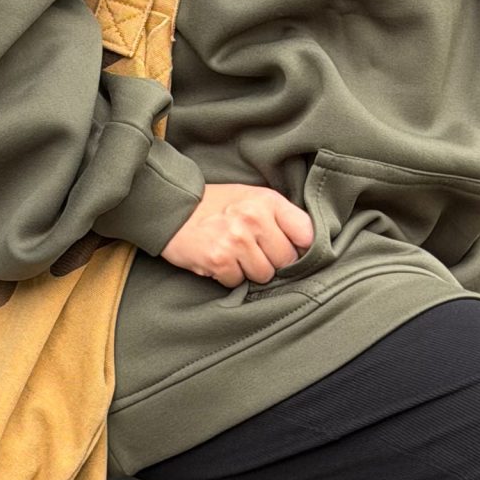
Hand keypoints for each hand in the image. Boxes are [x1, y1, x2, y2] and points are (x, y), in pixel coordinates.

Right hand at [162, 182, 315, 287]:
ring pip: (264, 275)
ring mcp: (236, 239)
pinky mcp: (218, 259)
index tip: (290, 249)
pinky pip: (237, 281)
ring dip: (249, 270)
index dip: (301, 248)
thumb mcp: (251, 198)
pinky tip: (218, 259)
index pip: (307, 234)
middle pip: (287, 260)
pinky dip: (228, 276)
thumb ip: (280, 217)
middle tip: (252, 250)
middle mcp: (254, 217)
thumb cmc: (216, 206)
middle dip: (272, 261)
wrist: (172, 209)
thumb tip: (307, 248)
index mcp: (268, 201)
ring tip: (233, 253)